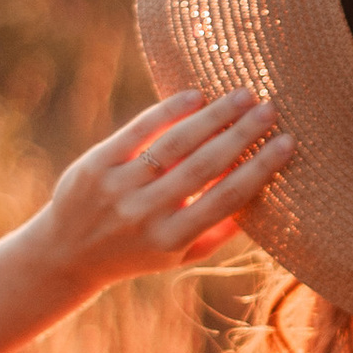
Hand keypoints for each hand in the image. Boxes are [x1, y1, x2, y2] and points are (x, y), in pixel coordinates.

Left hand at [38, 88, 291, 290]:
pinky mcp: (95, 164)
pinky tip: (195, 95)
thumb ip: (219, 233)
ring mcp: (119, 187)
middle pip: (204, 165)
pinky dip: (168, 110)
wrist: (66, 254)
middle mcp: (146, 213)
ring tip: (242, 95)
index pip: (226, 198)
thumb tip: (263, 194)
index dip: (260, 168)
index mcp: (172, 239)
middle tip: (270, 108)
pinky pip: (137, 131)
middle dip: (241, 134)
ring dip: (213, 116)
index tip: (287, 143)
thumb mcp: (178, 257)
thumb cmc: (135, 253)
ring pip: (174, 143)